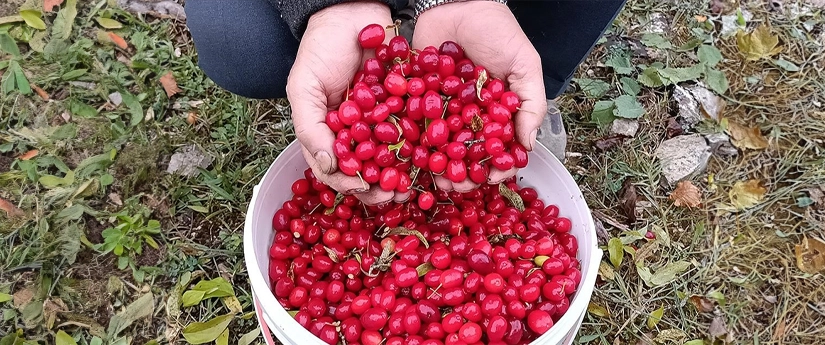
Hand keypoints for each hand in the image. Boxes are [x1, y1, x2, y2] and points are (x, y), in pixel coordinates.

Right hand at [288, 2, 406, 204]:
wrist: (353, 10)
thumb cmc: (321, 48)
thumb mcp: (304, 86)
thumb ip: (309, 126)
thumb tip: (326, 166)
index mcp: (330, 133)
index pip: (336, 169)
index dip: (348, 183)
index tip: (363, 187)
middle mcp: (358, 133)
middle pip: (368, 171)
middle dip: (380, 187)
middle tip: (394, 195)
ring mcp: (384, 122)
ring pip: (394, 158)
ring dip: (403, 175)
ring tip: (412, 185)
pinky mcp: (408, 106)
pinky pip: (417, 130)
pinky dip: (424, 146)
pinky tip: (431, 157)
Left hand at [413, 1, 546, 191]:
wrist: (457, 1)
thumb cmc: (497, 30)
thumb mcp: (524, 64)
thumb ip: (530, 104)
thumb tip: (527, 147)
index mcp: (495, 114)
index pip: (498, 149)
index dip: (496, 167)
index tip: (492, 179)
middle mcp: (468, 117)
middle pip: (465, 155)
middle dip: (463, 175)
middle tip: (458, 186)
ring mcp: (440, 110)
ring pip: (438, 147)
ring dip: (436, 167)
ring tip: (434, 178)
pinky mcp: (413, 99)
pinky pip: (411, 124)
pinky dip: (409, 142)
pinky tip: (410, 156)